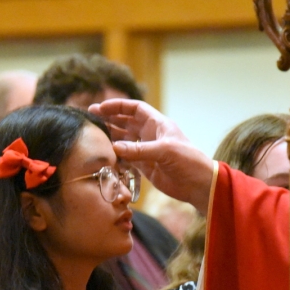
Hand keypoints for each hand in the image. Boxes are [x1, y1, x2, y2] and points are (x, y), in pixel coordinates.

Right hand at [89, 99, 214, 212]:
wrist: (198, 184)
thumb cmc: (188, 161)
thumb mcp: (164, 151)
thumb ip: (139, 150)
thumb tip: (114, 147)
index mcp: (158, 124)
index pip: (135, 109)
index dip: (118, 106)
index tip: (101, 107)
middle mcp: (150, 135)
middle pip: (126, 122)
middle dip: (109, 119)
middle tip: (91, 118)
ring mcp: (147, 150)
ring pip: (124, 140)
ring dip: (110, 137)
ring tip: (93, 135)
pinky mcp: (145, 166)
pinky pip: (126, 158)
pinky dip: (116, 156)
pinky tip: (104, 155)